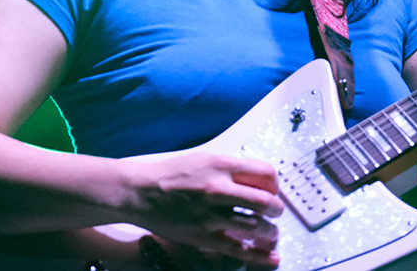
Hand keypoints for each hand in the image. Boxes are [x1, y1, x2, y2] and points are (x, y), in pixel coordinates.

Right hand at [123, 151, 284, 266]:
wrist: (140, 192)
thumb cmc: (170, 173)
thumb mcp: (204, 158)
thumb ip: (230, 168)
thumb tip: (255, 179)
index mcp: (221, 165)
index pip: (265, 173)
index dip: (275, 184)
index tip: (273, 190)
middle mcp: (219, 188)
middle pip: (266, 201)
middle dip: (276, 208)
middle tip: (274, 211)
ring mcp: (212, 214)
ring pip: (257, 226)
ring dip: (270, 231)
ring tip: (270, 232)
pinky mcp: (204, 236)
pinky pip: (238, 249)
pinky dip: (259, 256)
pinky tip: (271, 258)